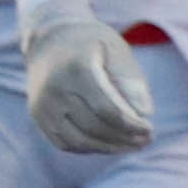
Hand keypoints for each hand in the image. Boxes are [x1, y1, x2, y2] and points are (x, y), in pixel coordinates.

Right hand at [14, 0, 148, 154]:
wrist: (49, 38)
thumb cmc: (92, 44)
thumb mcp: (116, 49)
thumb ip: (131, 79)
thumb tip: (146, 112)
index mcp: (76, 70)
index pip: (107, 110)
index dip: (131, 126)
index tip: (150, 129)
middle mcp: (54, 89)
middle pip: (94, 127)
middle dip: (124, 138)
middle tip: (146, 139)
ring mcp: (42, 105)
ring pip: (79, 141)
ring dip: (109, 148)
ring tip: (132, 145)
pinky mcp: (37, 115)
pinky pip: (64, 142)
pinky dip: (89, 148)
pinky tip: (110, 144)